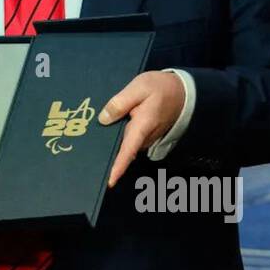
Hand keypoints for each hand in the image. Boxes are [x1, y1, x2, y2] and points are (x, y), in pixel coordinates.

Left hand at [98, 70, 184, 188]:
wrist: (181, 90)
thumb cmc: (160, 87)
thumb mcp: (138, 87)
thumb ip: (120, 103)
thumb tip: (103, 119)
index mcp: (142, 126)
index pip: (128, 151)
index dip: (118, 167)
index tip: (109, 182)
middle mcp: (145, 137)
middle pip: (124, 150)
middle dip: (108, 155)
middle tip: (87, 157)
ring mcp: (147, 138)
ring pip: (126, 145)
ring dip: (113, 144)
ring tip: (92, 139)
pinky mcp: (146, 135)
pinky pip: (130, 140)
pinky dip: (119, 137)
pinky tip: (107, 130)